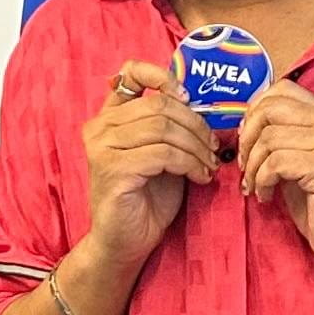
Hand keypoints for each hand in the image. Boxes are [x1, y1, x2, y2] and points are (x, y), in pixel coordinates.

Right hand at [80, 60, 218, 281]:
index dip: (163, 77)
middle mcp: (100, 128)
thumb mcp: (163, 153)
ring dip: (196, 147)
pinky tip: (199, 177)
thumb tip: (204, 106)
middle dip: (196, 124)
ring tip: (208, 165)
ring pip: (164, 128)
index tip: (188, 98)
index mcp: (109, 116)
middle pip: (160, 104)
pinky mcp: (112, 170)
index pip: (130, 73)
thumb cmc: (147, 198)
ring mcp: (102, 148)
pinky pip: (163, 154)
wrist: (126, 242)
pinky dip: (190, 163)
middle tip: (213, 147)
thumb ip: (170, 127)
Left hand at [237, 78, 313, 274]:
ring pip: (269, 138)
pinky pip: (276, 162)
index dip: (254, 112)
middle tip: (247, 166)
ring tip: (257, 187)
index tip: (248, 140)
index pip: (282, 89)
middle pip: (271, 109)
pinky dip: (262, 180)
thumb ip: (283, 137)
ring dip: (253, 167)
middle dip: (247, 138)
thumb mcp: (301, 161)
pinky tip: (267, 196)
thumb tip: (246, 126)